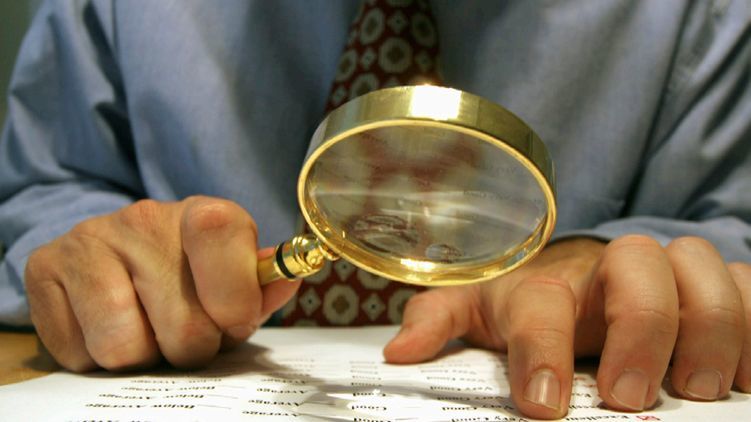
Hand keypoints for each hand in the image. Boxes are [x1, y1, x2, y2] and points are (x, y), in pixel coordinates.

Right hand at [25, 196, 299, 371]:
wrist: (116, 252)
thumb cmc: (188, 275)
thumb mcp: (233, 278)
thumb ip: (261, 287)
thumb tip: (286, 280)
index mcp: (202, 214)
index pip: (221, 234)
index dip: (234, 300)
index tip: (233, 321)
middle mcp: (143, 219)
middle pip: (184, 328)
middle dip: (192, 347)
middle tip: (186, 331)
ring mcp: (89, 240)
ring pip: (125, 349)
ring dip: (144, 357)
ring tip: (148, 330)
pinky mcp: (45, 267)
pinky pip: (79, 354)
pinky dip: (99, 359)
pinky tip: (110, 328)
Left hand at [384, 235, 750, 418]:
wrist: (580, 276)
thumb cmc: (529, 302)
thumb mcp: (480, 312)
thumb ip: (440, 323)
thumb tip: (399, 352)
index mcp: (546, 281)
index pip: (542, 302)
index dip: (542, 350)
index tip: (543, 405)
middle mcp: (608, 269)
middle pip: (637, 267)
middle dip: (640, 330)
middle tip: (630, 397)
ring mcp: (666, 273)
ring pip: (703, 267)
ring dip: (710, 325)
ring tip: (698, 390)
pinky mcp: (713, 288)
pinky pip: (750, 287)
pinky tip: (746, 376)